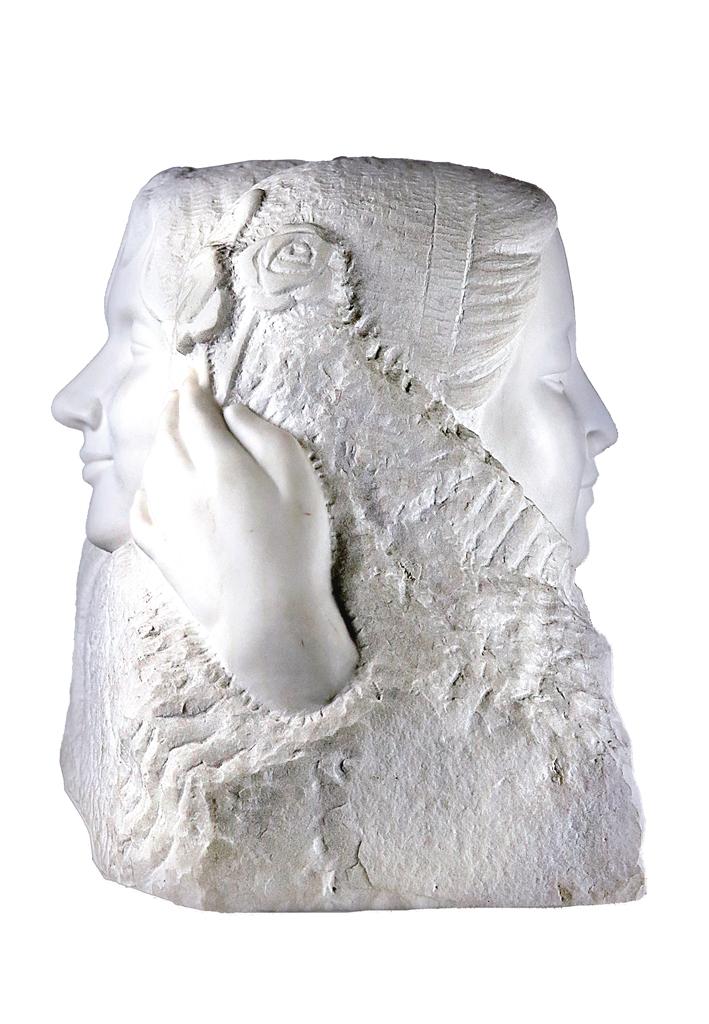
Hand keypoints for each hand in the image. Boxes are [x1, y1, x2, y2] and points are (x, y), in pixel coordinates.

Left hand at [130, 371, 356, 712]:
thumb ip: (264, 435)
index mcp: (219, 464)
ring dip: (158, 442)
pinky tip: (153, 485)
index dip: (191, 387)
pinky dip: (144, 487)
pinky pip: (141, 508)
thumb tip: (232, 411)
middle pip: (167, 434)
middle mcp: (182, 486)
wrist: (267, 622)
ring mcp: (167, 521)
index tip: (192, 372)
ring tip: (169, 430)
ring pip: (151, 466)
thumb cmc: (295, 550)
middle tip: (176, 390)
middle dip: (170, 406)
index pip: (194, 411)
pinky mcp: (161, 552)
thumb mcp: (299, 480)